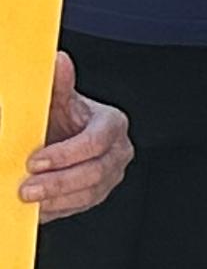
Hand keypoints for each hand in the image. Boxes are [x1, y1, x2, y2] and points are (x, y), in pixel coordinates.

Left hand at [23, 54, 126, 218]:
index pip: (96, 142)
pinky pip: (79, 207)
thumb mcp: (59, 100)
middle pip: (94, 172)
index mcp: (111, 124)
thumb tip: (58, 60)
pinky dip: (56, 208)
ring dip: (55, 199)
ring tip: (27, 198)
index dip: (66, 154)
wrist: (63, 137)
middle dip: (58, 182)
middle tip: (26, 187)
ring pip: (88, 193)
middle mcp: (117, 151)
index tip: (36, 161)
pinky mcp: (96, 193)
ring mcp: (110, 175)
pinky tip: (36, 206)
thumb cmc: (64, 118)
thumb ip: (59, 83)